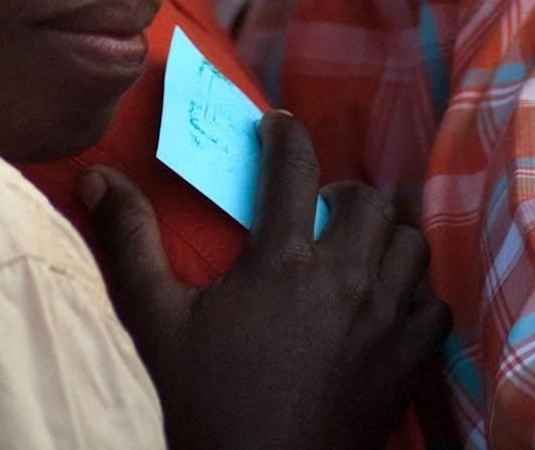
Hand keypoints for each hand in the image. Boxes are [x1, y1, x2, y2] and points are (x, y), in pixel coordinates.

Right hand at [86, 110, 450, 449]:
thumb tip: (98, 178)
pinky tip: (386, 303)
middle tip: (313, 210)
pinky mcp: (406, 363)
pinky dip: (416, 294)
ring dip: (384, 238)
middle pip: (368, 200)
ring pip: (410, 245)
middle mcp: (344, 281)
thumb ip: (130, 241)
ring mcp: (383, 323)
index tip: (275, 128)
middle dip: (340, 193)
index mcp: (282, 261)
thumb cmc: (203, 405)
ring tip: (351, 253)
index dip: (284, 134)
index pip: (294, 164)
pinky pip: (435, 304)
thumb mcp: (155, 321)